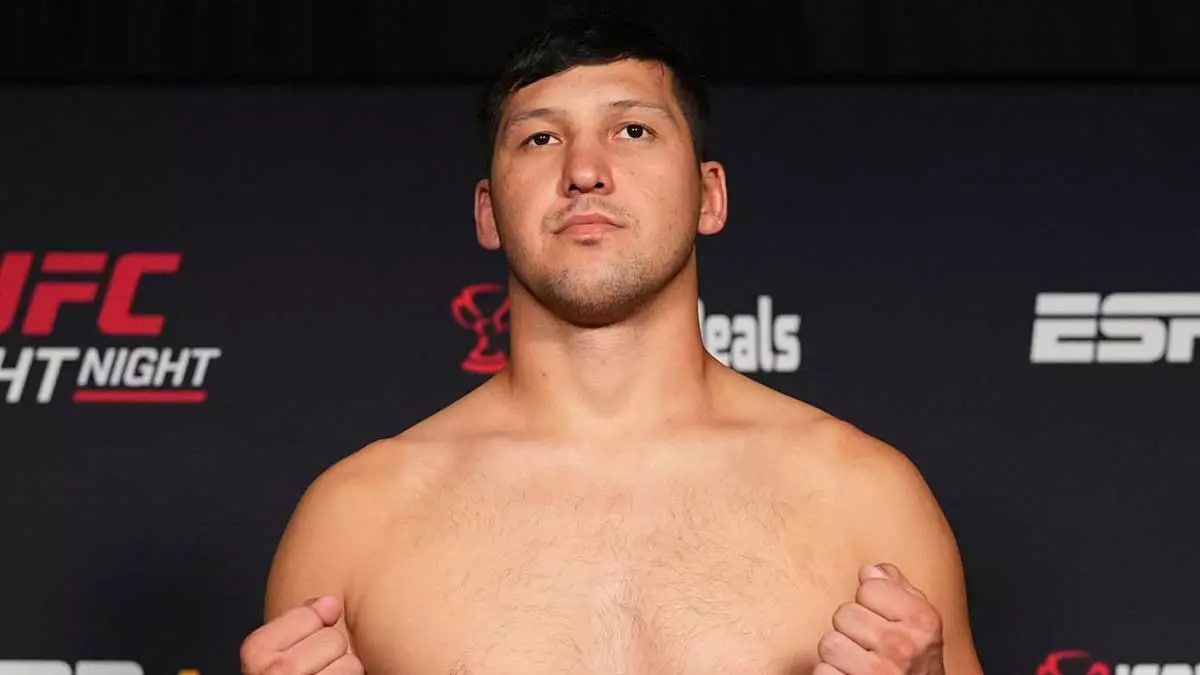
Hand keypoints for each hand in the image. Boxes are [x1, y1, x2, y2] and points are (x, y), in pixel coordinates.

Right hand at [240, 595, 364, 673]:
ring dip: (343, 672)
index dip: (313, 632)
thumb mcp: (276, 652)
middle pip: (333, 638)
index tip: (299, 653)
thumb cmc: (282, 674)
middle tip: (312, 673)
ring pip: (350, 662)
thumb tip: (330, 603)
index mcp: (255, 652)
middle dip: (330, 654)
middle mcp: (273, 671)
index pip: (311, 615)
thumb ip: (298, 622)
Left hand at [814, 563, 944, 674]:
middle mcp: (902, 646)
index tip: (883, 621)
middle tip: (870, 646)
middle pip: (844, 613)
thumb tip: (869, 570)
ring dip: (839, 654)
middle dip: (852, 629)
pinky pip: (822, 671)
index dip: (871, 602)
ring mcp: (878, 672)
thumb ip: (898, 591)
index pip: (868, 587)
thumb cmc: (920, 666)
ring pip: (829, 643)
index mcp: (922, 622)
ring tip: (859, 662)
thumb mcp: (922, 626)